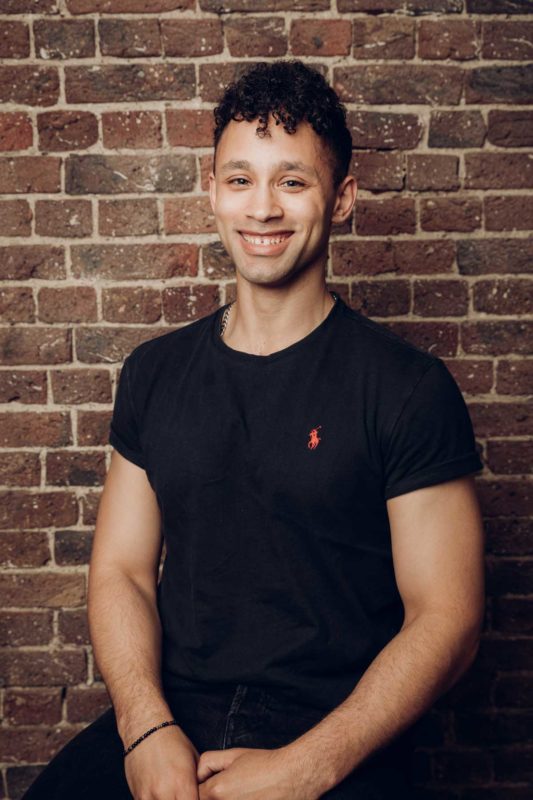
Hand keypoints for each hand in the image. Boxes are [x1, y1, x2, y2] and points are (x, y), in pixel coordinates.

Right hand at [124, 724, 199, 799]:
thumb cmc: (172, 741)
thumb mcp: (195, 759)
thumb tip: (206, 795)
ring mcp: (149, 796)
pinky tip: (162, 795)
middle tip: (185, 796)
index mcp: (183, 783)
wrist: (146, 729)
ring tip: (174, 795)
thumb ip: (199, 783)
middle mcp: (165, 792)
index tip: (197, 798)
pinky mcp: (138, 796)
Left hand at [196, 746, 322, 799]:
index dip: (200, 790)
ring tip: (242, 793)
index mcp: (216, 792)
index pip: (195, 797)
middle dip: (211, 797)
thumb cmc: (265, 764)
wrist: (293, 776)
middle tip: (230, 790)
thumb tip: (197, 774)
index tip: (212, 787)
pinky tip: (251, 798)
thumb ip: (209, 762)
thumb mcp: (233, 754)